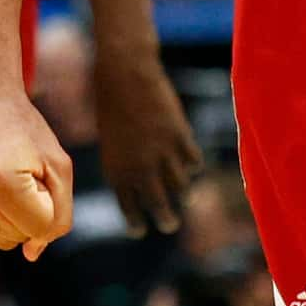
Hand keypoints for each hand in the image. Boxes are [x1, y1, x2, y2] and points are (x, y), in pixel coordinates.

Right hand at [0, 85, 72, 259]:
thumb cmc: (22, 129)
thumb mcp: (57, 163)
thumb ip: (59, 214)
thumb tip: (32, 254)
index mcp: (2, 183)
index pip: (41, 227)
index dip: (47, 200)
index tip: (35, 170)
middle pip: (20, 237)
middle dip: (28, 209)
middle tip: (16, 170)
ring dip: (8, 215)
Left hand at [92, 44, 200, 235]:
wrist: (125, 76)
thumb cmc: (112, 107)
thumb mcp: (112, 143)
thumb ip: (126, 167)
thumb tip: (144, 188)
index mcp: (117, 172)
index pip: (129, 210)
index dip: (136, 223)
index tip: (140, 229)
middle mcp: (141, 168)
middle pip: (160, 206)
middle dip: (167, 220)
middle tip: (170, 226)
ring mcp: (163, 154)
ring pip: (182, 187)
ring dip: (184, 195)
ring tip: (185, 198)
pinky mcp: (181, 137)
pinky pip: (193, 162)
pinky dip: (192, 165)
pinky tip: (190, 165)